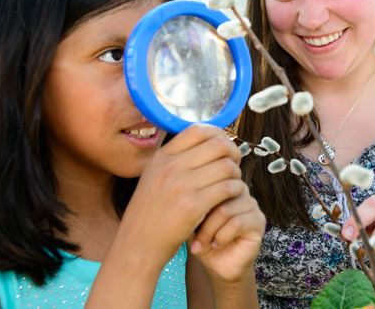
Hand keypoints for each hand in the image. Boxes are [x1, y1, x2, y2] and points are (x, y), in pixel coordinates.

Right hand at [117, 124, 246, 266]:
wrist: (138, 244)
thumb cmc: (151, 211)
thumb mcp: (154, 176)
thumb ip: (175, 159)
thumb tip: (207, 141)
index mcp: (162, 156)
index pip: (198, 130)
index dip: (218, 135)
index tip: (223, 147)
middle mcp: (171, 166)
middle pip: (218, 145)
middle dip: (232, 153)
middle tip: (234, 165)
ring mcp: (181, 185)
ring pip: (226, 166)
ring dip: (236, 174)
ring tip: (232, 183)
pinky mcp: (193, 206)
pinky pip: (227, 188)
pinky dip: (235, 190)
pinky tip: (232, 196)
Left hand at [190, 184, 264, 283]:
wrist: (219, 266)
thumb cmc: (204, 240)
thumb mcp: (192, 220)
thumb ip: (193, 204)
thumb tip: (185, 194)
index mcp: (224, 183)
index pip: (210, 181)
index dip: (197, 200)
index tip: (187, 219)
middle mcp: (240, 190)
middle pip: (217, 194)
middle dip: (202, 218)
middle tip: (193, 236)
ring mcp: (251, 205)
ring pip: (226, 210)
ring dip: (210, 230)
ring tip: (203, 243)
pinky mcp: (258, 221)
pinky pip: (237, 223)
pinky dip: (222, 236)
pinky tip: (216, 244)